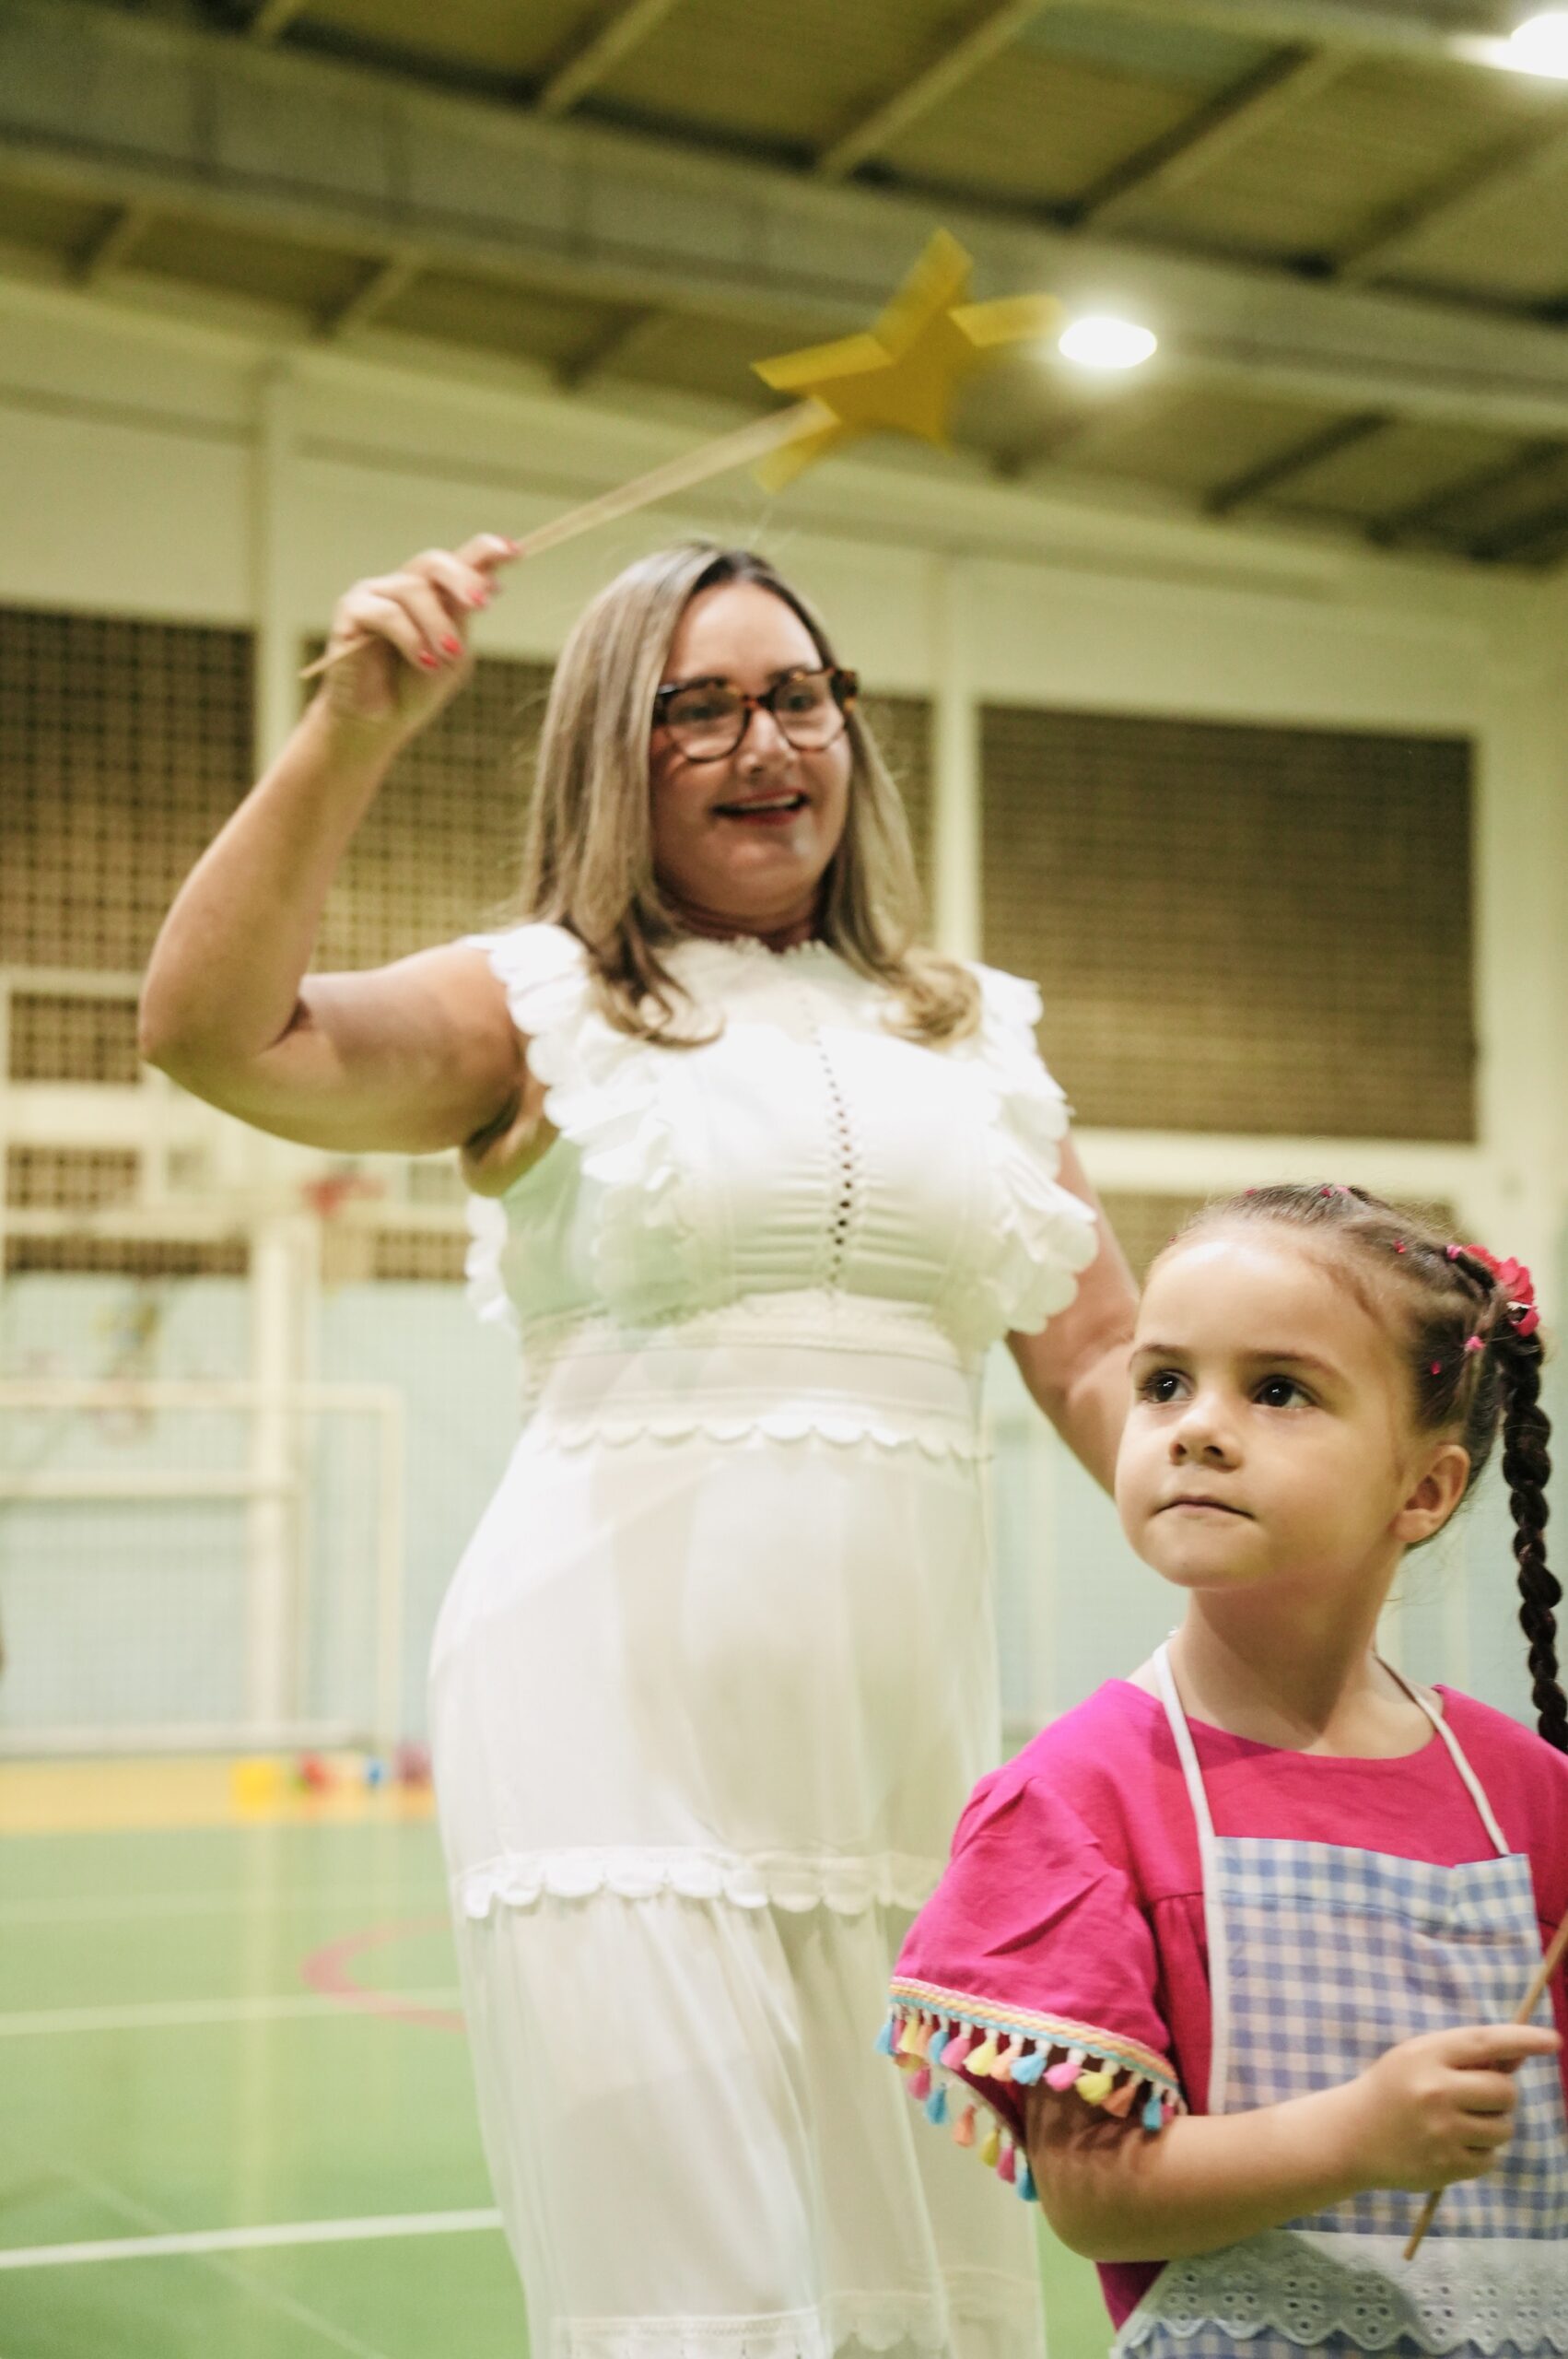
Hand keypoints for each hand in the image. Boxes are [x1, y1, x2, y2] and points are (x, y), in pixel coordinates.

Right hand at [316, 535, 519, 739]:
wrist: (379, 723)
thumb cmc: (416, 689)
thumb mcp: (452, 653)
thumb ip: (462, 617)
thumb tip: (484, 584)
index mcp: (433, 594)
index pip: (459, 561)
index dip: (486, 551)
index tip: (515, 551)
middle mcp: (403, 586)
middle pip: (434, 562)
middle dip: (463, 579)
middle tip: (483, 604)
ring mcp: (375, 594)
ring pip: (413, 589)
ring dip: (437, 623)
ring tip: (449, 655)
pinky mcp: (351, 611)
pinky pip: (386, 613)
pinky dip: (410, 638)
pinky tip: (424, 661)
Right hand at [1334, 2021, 1561, 2194]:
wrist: (1350, 2135)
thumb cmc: (1392, 2089)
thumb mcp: (1417, 2058)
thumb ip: (1463, 2056)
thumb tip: (1517, 2058)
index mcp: (1427, 2055)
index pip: (1485, 2042)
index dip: (1522, 2040)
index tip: (1553, 2041)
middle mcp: (1436, 2091)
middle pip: (1504, 2092)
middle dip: (1502, 2096)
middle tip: (1480, 2098)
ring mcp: (1442, 2132)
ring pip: (1504, 2128)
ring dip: (1493, 2125)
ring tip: (1461, 2123)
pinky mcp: (1446, 2167)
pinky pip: (1491, 2158)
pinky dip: (1480, 2152)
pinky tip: (1452, 2146)